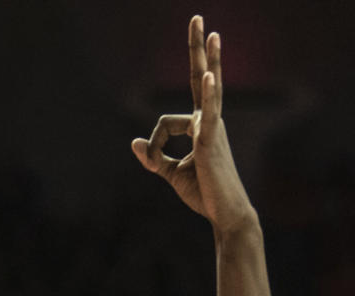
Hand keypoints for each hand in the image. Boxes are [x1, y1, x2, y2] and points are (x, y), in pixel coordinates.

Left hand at [131, 16, 254, 233]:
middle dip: (198, 49)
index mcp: (200, 128)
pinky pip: (210, 114)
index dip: (154, 143)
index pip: (167, 122)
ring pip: (207, 90)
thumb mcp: (171, 174)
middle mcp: (209, 122)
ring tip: (211, 32)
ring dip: (209, 59)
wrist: (224, 213)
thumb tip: (134, 142)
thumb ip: (153, 158)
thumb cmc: (203, 192)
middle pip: (202, 78)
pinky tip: (211, 76)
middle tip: (197, 18)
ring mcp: (213, 129)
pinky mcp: (211, 142)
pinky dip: (210, 96)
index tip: (153, 160)